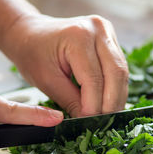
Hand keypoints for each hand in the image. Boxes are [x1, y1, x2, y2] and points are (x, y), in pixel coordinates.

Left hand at [2, 14, 128, 116]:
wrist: (30, 33)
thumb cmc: (32, 53)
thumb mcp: (46, 80)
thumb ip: (70, 101)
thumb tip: (89, 120)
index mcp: (78, 36)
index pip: (94, 79)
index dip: (94, 105)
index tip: (89, 124)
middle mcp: (98, 29)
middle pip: (116, 73)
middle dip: (111, 103)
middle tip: (103, 123)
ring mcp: (106, 32)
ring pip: (122, 71)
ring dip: (116, 96)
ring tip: (107, 115)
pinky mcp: (110, 39)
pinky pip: (119, 67)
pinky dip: (115, 87)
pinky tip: (108, 101)